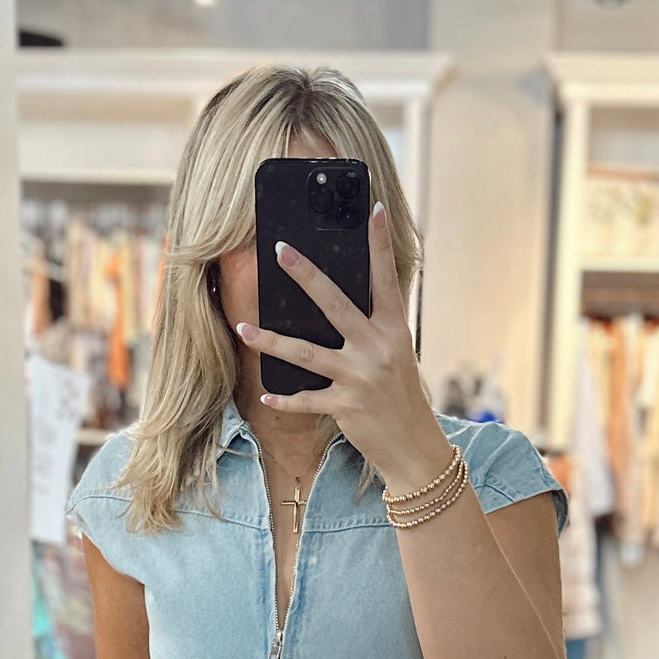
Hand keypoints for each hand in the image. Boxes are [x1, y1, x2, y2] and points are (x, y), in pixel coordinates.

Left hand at [234, 201, 450, 488]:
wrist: (414, 448)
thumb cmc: (401, 398)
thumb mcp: (396, 357)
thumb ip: (373, 331)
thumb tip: (337, 307)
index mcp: (393, 331)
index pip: (386, 279)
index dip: (379, 244)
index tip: (374, 210)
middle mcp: (376, 348)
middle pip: (334, 303)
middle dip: (306, 275)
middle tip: (281, 250)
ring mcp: (359, 377)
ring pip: (306, 353)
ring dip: (271, 341)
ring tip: (244, 329)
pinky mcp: (345, 407)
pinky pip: (306, 400)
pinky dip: (285, 399)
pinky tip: (267, 395)